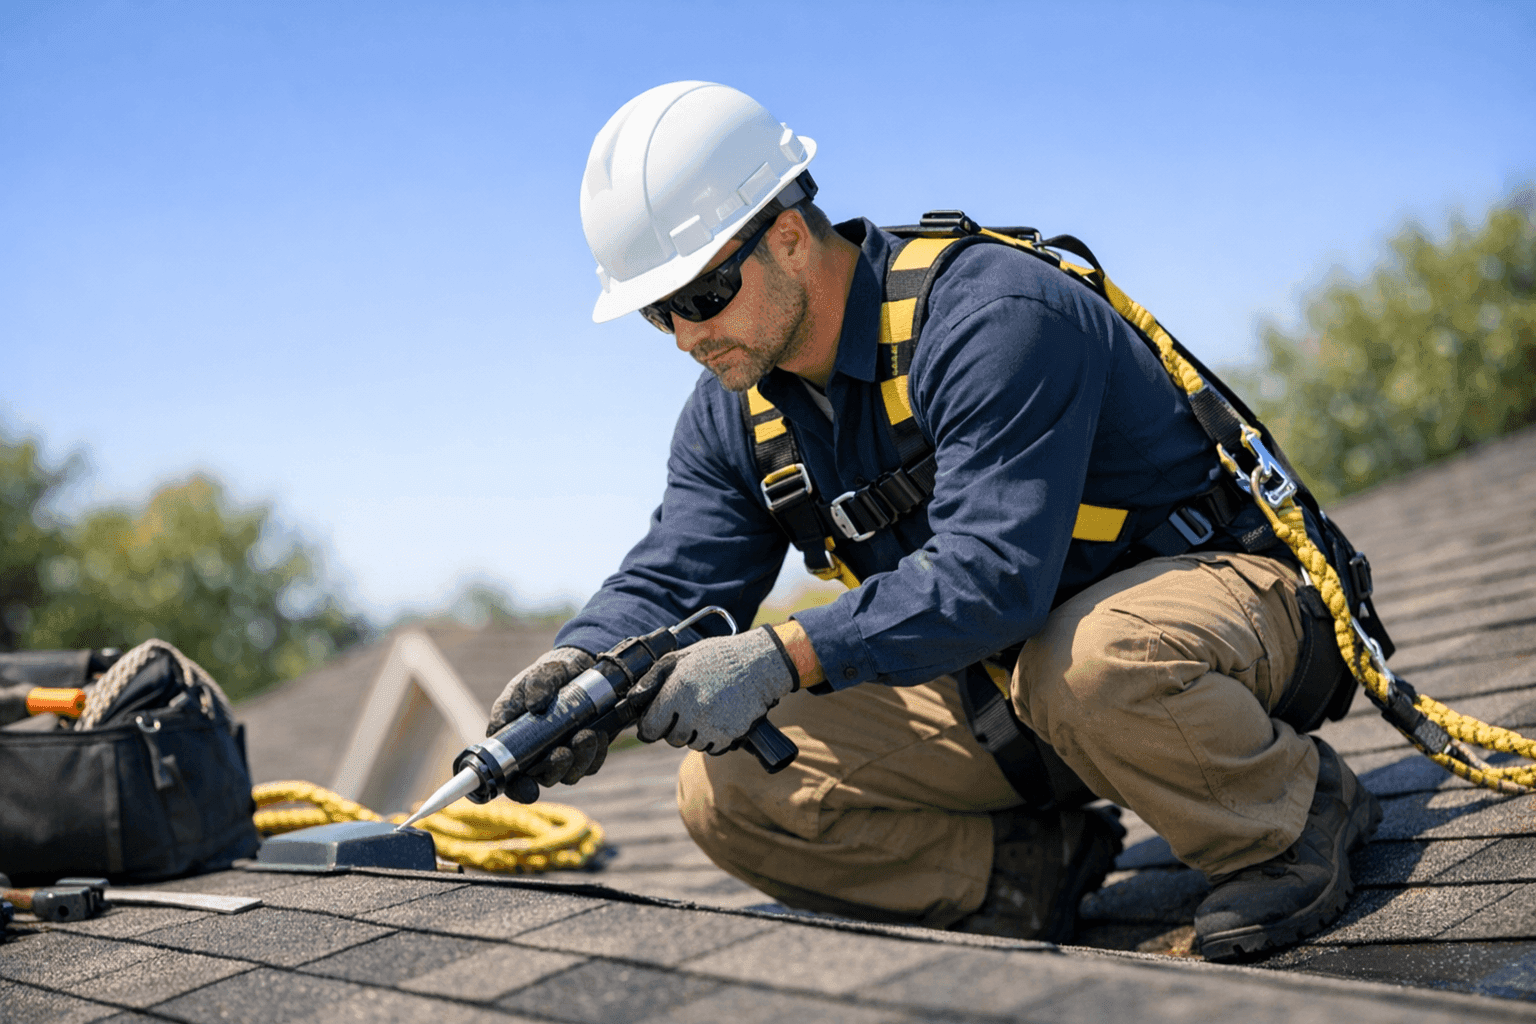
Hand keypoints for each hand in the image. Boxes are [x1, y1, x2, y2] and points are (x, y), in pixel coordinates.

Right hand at [487, 647, 602, 801]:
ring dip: (580, 760)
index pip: (511, 776)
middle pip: (543, 779)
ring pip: (570, 774)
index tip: (530, 789)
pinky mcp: (586, 752)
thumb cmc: (550, 674)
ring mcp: (563, 754)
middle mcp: (537, 755)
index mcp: (514, 742)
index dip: (517, 788)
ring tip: (587, 735)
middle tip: (564, 751)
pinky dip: (597, 753)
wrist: (581, 667)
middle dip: (556, 769)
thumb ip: (536, 684)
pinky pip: (592, 763)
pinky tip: (601, 734)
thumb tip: (535, 706)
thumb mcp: (540, 673)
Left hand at [635, 627, 797, 752]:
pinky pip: (712, 747)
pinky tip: (718, 718)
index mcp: (677, 690)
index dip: (649, 728)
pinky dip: (713, 738)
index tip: (653, 724)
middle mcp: (693, 711)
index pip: (651, 728)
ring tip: (706, 710)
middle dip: (675, 727)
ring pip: (692, 744)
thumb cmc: (717, 658)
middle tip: (686, 709)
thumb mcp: (680, 658)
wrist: (759, 664)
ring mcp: (713, 725)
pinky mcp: (730, 734)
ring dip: (694, 733)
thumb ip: (652, 678)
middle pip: (672, 738)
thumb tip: (632, 699)